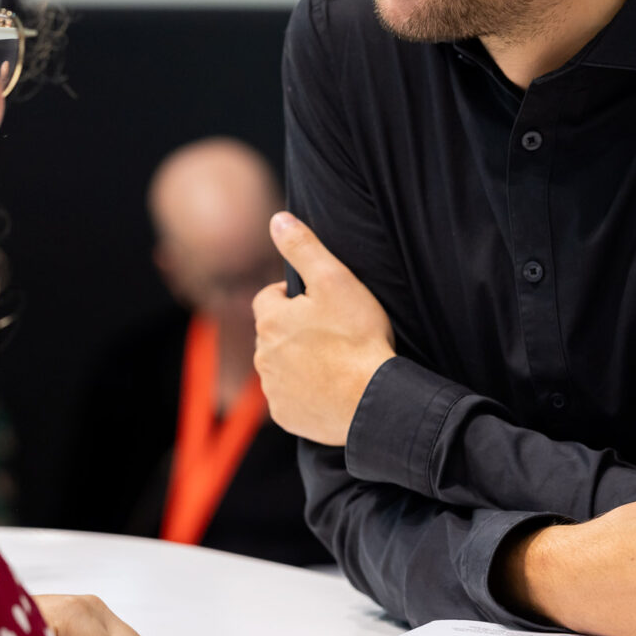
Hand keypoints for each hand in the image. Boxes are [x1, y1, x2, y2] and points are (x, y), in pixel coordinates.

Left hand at [252, 212, 396, 445]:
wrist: (373, 400)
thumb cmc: (357, 338)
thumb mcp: (335, 280)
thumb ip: (303, 247)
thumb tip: (277, 220)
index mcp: (270, 321)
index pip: (269, 298)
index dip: (294, 298)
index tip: (321, 305)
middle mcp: (263, 356)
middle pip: (273, 333)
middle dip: (295, 330)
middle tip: (332, 333)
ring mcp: (273, 389)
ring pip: (279, 366)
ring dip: (298, 361)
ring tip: (334, 361)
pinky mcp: (285, 415)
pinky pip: (289, 398)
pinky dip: (304, 392)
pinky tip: (330, 388)